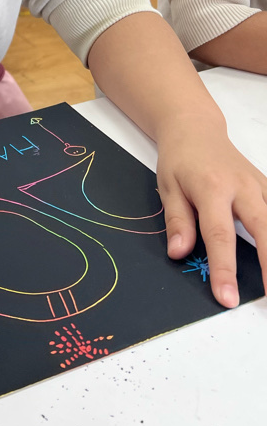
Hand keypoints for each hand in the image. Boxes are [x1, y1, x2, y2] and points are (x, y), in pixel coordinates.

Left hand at [156, 121, 266, 307]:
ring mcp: (259, 185)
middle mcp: (242, 186)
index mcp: (212, 188)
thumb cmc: (179, 159)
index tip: (226, 297)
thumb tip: (179, 253)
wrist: (195, 129)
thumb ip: (177, 221)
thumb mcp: (168, 187)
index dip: (224, 269)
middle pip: (264, 230)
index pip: (219, 236)